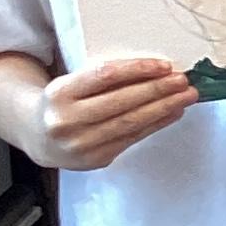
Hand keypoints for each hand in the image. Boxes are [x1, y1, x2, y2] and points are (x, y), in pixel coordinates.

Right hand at [35, 55, 196, 169]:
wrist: (39, 137)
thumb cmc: (63, 103)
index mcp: (59, 93)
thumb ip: (102, 79)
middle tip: (183, 81)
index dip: (137, 70)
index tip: (163, 65)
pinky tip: (172, 113)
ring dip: (164, 108)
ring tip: (186, 96)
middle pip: (121, 102)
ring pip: (130, 122)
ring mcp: (81, 144)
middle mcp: (67, 121)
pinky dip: (156, 124)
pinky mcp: (96, 159)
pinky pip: (132, 138)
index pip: (104, 76)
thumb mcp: (72, 83)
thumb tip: (155, 71)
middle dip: (157, 90)